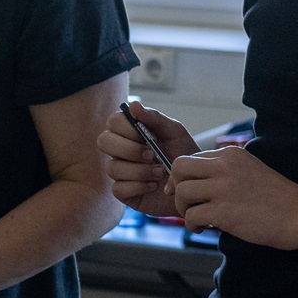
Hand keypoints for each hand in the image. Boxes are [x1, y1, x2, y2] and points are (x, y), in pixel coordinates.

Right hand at [98, 100, 194, 218]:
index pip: (113, 122)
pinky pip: (118, 188)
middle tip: (152, 155)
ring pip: (113, 167)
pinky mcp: (123, 191)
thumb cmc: (183, 154)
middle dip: (129, 149)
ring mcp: (120, 171)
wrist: (194, 182)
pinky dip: (138, 187)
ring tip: (161, 172)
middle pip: (104, 142)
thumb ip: (154, 118)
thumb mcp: (175, 132)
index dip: (126, 129)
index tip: (146, 136)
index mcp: (130, 131)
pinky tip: (154, 186)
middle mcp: (121, 150)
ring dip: (139, 171)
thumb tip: (133, 106)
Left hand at [169, 146, 297, 247]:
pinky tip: (203, 228)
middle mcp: (224, 166)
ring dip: (183, 208)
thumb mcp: (250, 171)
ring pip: (181, 192)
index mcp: (231, 154)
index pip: (191, 158)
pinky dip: (192, 224)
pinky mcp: (223, 210)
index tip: (188, 192)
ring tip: (197, 219)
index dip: (184, 177)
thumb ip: (225, 172)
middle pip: (178, 168)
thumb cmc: (278, 199)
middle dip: (176, 188)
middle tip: (186, 204)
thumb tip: (198, 183)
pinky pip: (191, 215)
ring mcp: (223, 187)